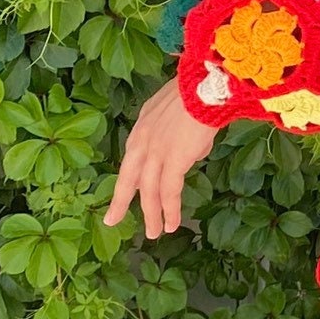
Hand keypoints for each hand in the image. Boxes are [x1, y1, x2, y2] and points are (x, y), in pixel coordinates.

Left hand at [104, 77, 216, 238]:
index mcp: (142, 127)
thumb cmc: (197, 91)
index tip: (124, 192)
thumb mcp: (175, 109)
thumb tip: (189, 153)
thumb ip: (174, 132)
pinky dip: (170, 210)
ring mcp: (156, 152)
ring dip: (152, 214)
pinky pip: (169, 192)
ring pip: (149, 191)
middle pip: (129, 178)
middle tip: (113, 219)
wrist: (205, 85)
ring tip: (154, 233)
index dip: (128, 178)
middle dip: (121, 202)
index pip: (131, 160)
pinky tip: (172, 224)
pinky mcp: (173, 161)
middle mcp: (143, 141)